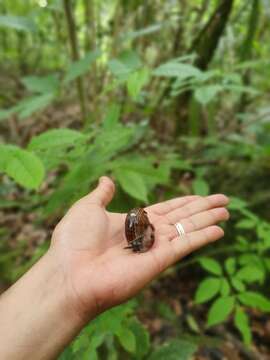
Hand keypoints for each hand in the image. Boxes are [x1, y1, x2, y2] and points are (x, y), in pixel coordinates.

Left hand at [51, 176, 228, 322]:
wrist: (70, 274)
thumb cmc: (74, 241)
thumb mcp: (88, 208)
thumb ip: (102, 194)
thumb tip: (106, 179)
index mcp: (134, 222)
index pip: (167, 209)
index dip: (185, 202)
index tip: (201, 197)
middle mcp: (148, 235)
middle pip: (183, 217)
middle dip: (204, 208)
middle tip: (225, 200)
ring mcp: (155, 248)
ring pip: (188, 228)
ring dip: (208, 219)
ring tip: (227, 211)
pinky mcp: (159, 260)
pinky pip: (186, 245)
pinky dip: (203, 236)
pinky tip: (219, 229)